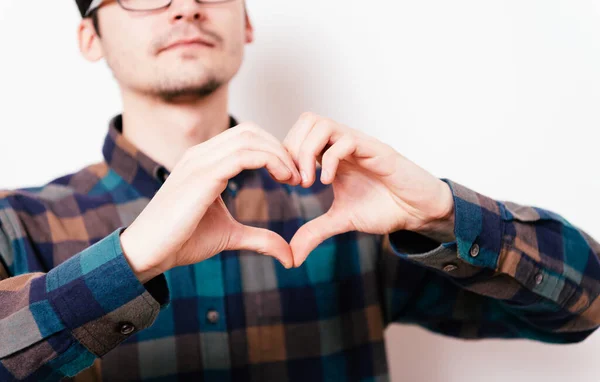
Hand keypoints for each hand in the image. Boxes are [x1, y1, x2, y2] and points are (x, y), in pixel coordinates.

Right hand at [120, 123, 301, 282]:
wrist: (148, 252)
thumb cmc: (182, 241)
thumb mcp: (230, 236)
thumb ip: (259, 238)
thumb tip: (289, 255)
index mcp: (205, 161)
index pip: (246, 138)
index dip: (274, 151)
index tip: (293, 175)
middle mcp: (201, 154)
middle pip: (251, 132)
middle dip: (281, 148)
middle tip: (300, 175)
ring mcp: (199, 161)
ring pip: (250, 138)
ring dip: (280, 154)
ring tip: (295, 178)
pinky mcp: (202, 175)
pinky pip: (243, 155)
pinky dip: (270, 161)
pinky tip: (284, 178)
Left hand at [283, 112, 454, 266]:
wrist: (417, 211)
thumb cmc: (384, 208)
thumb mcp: (342, 220)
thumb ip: (315, 232)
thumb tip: (291, 256)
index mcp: (333, 155)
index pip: (300, 134)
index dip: (287, 155)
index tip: (289, 183)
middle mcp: (343, 144)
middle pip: (307, 121)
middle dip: (292, 149)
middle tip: (296, 180)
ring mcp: (359, 145)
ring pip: (322, 124)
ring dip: (306, 152)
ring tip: (308, 182)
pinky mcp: (376, 150)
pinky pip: (346, 141)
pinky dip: (329, 160)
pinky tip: (328, 183)